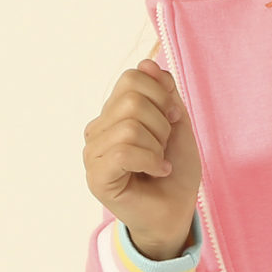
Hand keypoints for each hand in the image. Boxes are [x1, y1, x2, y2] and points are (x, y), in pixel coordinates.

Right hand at [83, 59, 201, 259]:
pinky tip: (157, 172)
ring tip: (159, 162)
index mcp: (114, 112)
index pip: (132, 78)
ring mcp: (93, 153)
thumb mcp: (177, 122)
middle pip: (131, 101)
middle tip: (164, 147)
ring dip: (157, 146)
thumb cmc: (176, 168)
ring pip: (128, 127)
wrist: (178, 209)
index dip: (162, 94)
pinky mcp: (96, 177)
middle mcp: (98, 129)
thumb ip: (164, 92)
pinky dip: (150, 161)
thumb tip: (147, 63)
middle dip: (161, 124)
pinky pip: (123, 152)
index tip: (173, 118)